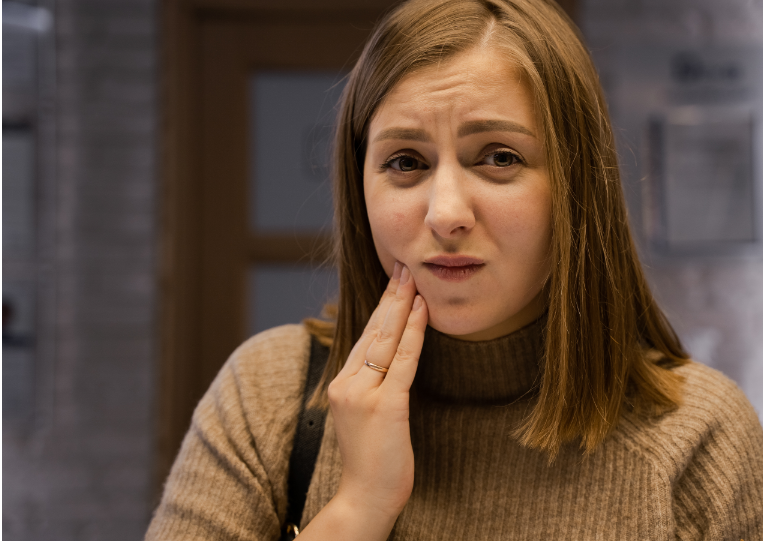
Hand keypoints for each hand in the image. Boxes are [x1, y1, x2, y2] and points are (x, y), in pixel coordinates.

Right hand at [298, 262, 427, 539]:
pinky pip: (403, 361)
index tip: (393, 281)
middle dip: (391, 296)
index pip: (364, 336)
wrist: (365, 498)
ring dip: (402, 306)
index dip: (381, 307)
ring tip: (413, 279)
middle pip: (372, 331)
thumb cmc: (372, 461)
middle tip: (403, 265)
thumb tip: (390, 360)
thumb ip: (372, 387)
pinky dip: (414, 333)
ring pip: (385, 340)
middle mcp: (346, 384)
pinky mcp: (384, 406)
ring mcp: (363, 394)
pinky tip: (422, 312)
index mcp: (340, 384)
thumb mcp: (365, 416)